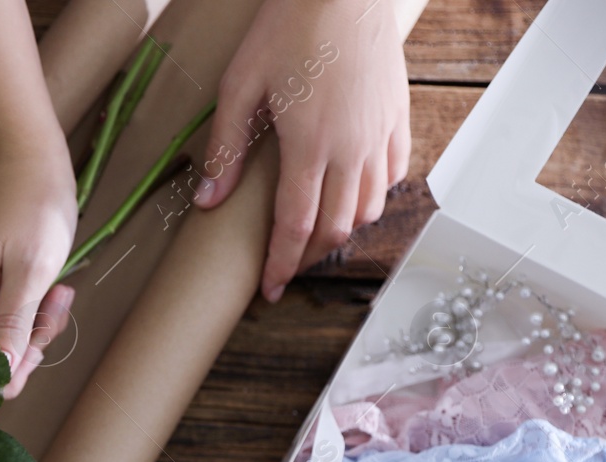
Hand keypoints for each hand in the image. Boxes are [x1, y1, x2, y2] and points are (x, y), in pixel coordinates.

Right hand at [0, 145, 77, 397]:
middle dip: (12, 362)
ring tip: (56, 299)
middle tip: (47, 331)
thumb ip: (12, 326)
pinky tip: (51, 294)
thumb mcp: (32, 270)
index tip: (0, 398)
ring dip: (27, 339)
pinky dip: (27, 323)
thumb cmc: (31, 205)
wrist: (30, 162)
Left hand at [194, 0, 410, 301]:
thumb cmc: (288, 27)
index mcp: (310, 146)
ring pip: (369, 207)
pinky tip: (352, 197)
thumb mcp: (240, 86)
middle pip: (336, 227)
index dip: (282, 264)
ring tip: (314, 236)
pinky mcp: (398, 117)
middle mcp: (352, 148)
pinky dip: (373, 198)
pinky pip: (393, 175)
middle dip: (308, 256)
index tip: (270, 289)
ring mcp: (381, 134)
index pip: (295, 226)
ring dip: (342, 230)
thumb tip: (208, 202)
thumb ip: (225, 150)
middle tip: (285, 267)